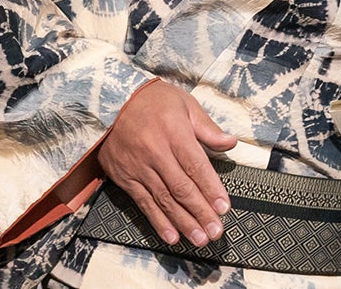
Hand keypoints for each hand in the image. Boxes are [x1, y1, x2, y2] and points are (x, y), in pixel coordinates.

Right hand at [97, 80, 235, 247]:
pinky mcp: (125, 178)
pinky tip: (172, 236)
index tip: (224, 208)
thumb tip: (231, 143)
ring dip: (183, 222)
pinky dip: (158, 221)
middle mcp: (154, 151)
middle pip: (181, 187)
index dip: (211, 188)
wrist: (109, 103)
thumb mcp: (184, 104)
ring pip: (164, 200)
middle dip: (200, 212)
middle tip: (216, 232)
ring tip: (200, 239)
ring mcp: (138, 167)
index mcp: (173, 131)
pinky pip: (144, 203)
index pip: (195, 165)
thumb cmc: (153, 102)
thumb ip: (207, 128)